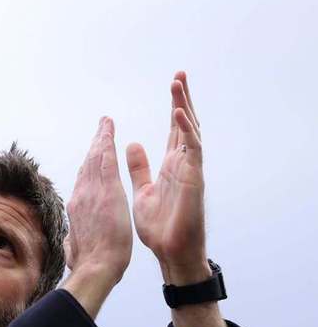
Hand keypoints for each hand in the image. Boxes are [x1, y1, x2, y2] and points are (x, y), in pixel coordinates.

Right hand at [64, 116, 132, 283]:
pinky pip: (107, 159)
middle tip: (100, 130)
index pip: (83, 182)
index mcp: (77, 209)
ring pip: (96, 158)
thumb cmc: (90, 266)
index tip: (90, 156)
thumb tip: (68, 244)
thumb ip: (72, 243)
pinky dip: (107, 142)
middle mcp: (81, 196)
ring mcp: (92, 191)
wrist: (96, 268)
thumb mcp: (75, 252)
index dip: (87, 167)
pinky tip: (109, 130)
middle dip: (93, 146)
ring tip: (105, 125)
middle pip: (87, 165)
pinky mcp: (107, 190)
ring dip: (100, 139)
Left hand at [125, 71, 208, 281]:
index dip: (174, 108)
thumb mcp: (143, 191)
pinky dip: (187, 131)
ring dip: (185, 107)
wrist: (170, 252)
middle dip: (182, 99)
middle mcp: (183, 164)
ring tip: (179, 83)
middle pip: (185, 125)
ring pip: (190, 132)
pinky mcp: (194, 180)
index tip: (174, 84)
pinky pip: (193, 151)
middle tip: (180, 74)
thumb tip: (132, 144)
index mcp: (171, 165)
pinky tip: (180, 115)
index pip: (174, 130)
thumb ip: (140, 168)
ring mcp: (190, 170)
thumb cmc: (160, 227)